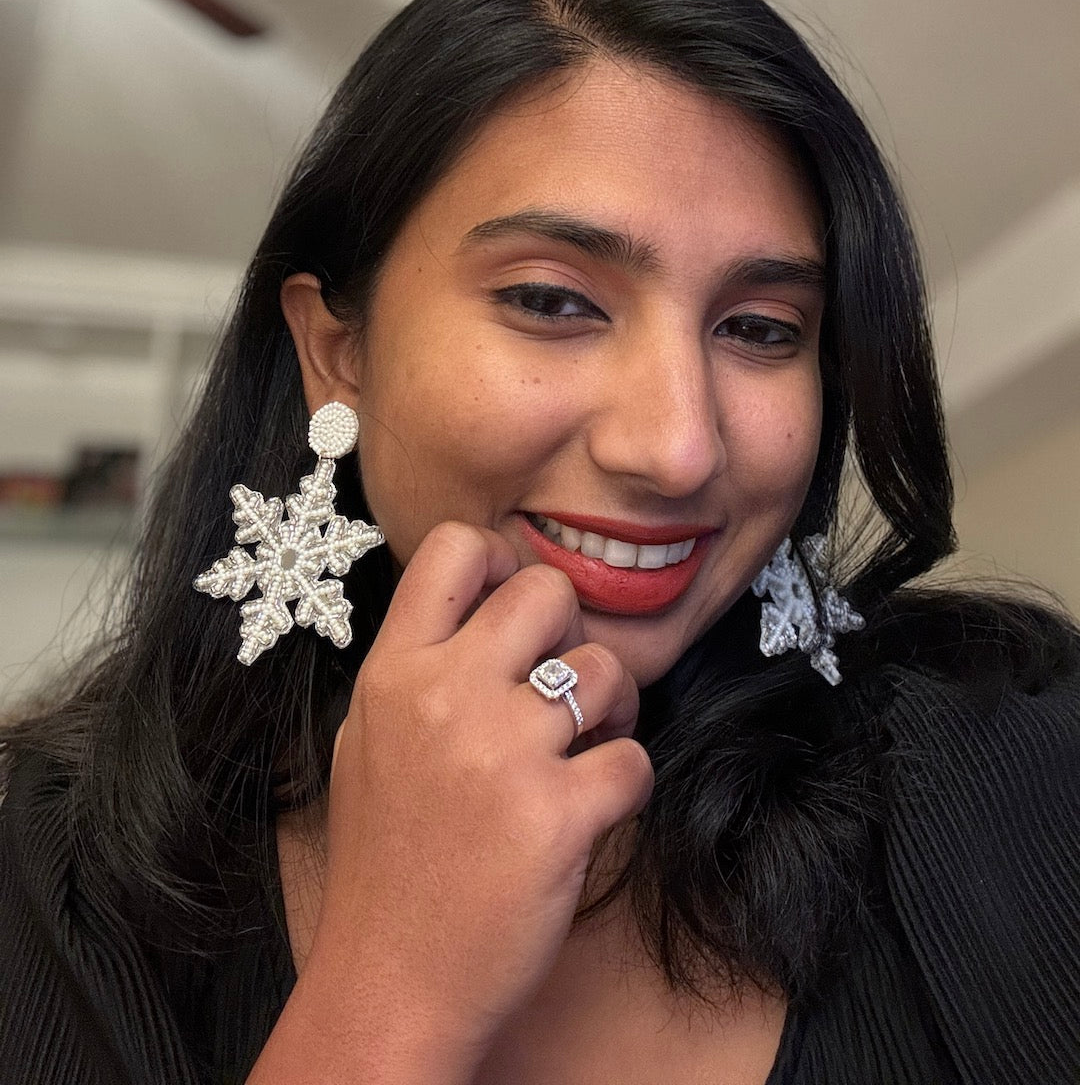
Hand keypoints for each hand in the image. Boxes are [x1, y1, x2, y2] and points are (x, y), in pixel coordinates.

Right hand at [304, 521, 653, 1074]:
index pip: (457, 547)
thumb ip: (418, 666)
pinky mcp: (558, 815)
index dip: (501, 563)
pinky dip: (626, 784)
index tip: (514, 612)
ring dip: (611, 709)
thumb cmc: (384, 862)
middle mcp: (445, 696)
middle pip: (548, 590)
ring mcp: (503, 753)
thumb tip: (481, 604)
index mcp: (393, 672)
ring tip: (583, 748)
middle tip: (561, 684)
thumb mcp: (367, 740)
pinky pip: (635, 759)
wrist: (391, 983)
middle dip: (569, 632)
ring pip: (607, 671)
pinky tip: (591, 807)